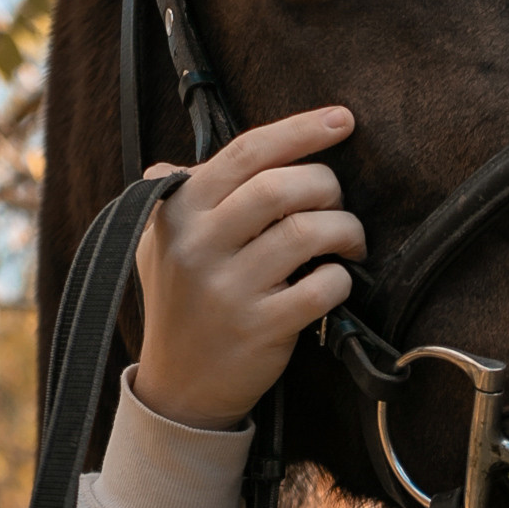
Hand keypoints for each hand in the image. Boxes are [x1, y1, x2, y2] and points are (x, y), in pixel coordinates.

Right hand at [133, 107, 363, 430]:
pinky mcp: (259, 328)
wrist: (178, 387)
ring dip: (344, 229)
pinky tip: (337, 282)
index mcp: (180, 211)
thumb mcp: (159, 245)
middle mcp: (199, 245)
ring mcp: (229, 288)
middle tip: (336, 201)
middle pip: (281, 187)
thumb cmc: (181, 304)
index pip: (247, 152)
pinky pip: (321, 287)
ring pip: (307, 232)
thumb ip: (174, 200)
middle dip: (326, 185)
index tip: (342, 119)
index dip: (300, 130)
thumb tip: (173, 162)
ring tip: (348, 242)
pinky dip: (343, 279)